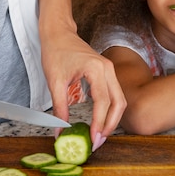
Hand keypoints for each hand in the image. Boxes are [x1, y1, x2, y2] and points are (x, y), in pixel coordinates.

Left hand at [41, 31, 125, 148]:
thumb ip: (59, 108)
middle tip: (98, 142)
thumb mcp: (54, 82)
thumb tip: (60, 132)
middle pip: (119, 102)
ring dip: (112, 119)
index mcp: (95, 69)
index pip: (102, 101)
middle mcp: (107, 69)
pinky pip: (115, 94)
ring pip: (120, 99)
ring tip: (99, 135)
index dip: (99, 123)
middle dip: (110, 125)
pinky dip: (110, 110)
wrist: (59, 33)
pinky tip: (100, 122)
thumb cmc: (55, 52)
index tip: (93, 139)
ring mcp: (110, 70)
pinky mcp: (107, 73)